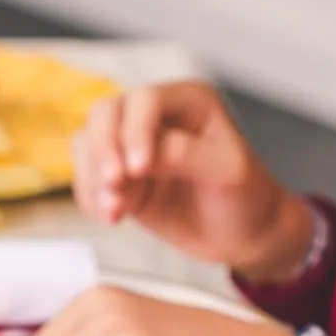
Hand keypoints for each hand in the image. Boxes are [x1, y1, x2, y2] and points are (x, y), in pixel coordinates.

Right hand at [73, 81, 315, 280]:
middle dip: (104, 150)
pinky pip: (89, 178)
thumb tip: (140, 156)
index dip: (135, 131)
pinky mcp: (122, 178)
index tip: (139, 169)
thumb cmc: (247, 197)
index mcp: (187, 101)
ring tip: (115, 212)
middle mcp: (154, 116)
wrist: (246, 235)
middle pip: (105, 114)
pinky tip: (111, 218)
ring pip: (89, 144)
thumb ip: (183, 156)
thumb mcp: (226, 171)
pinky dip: (91, 197)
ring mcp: (133, 146)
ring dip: (94, 177)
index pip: (145, 101)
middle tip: (114, 185)